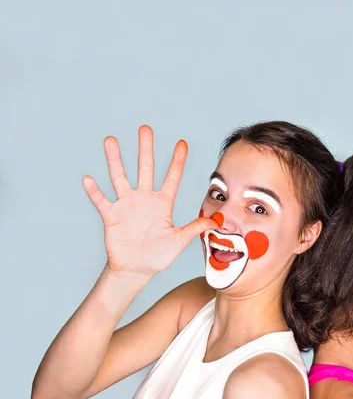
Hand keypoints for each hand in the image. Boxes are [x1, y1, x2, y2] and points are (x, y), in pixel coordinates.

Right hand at [82, 125, 216, 277]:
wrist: (136, 270)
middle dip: (145, 149)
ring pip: (120, 177)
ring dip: (115, 160)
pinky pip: (102, 201)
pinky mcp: (111, 216)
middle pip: (145, 168)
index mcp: (163, 203)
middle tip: (145, 128)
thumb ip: (195, 228)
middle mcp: (144, 199)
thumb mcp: (179, 240)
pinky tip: (89, 179)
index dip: (177, 161)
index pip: (172, 177)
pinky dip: (94, 191)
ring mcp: (126, 205)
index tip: (182, 143)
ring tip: (111, 140)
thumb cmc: (158, 256)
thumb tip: (217, 221)